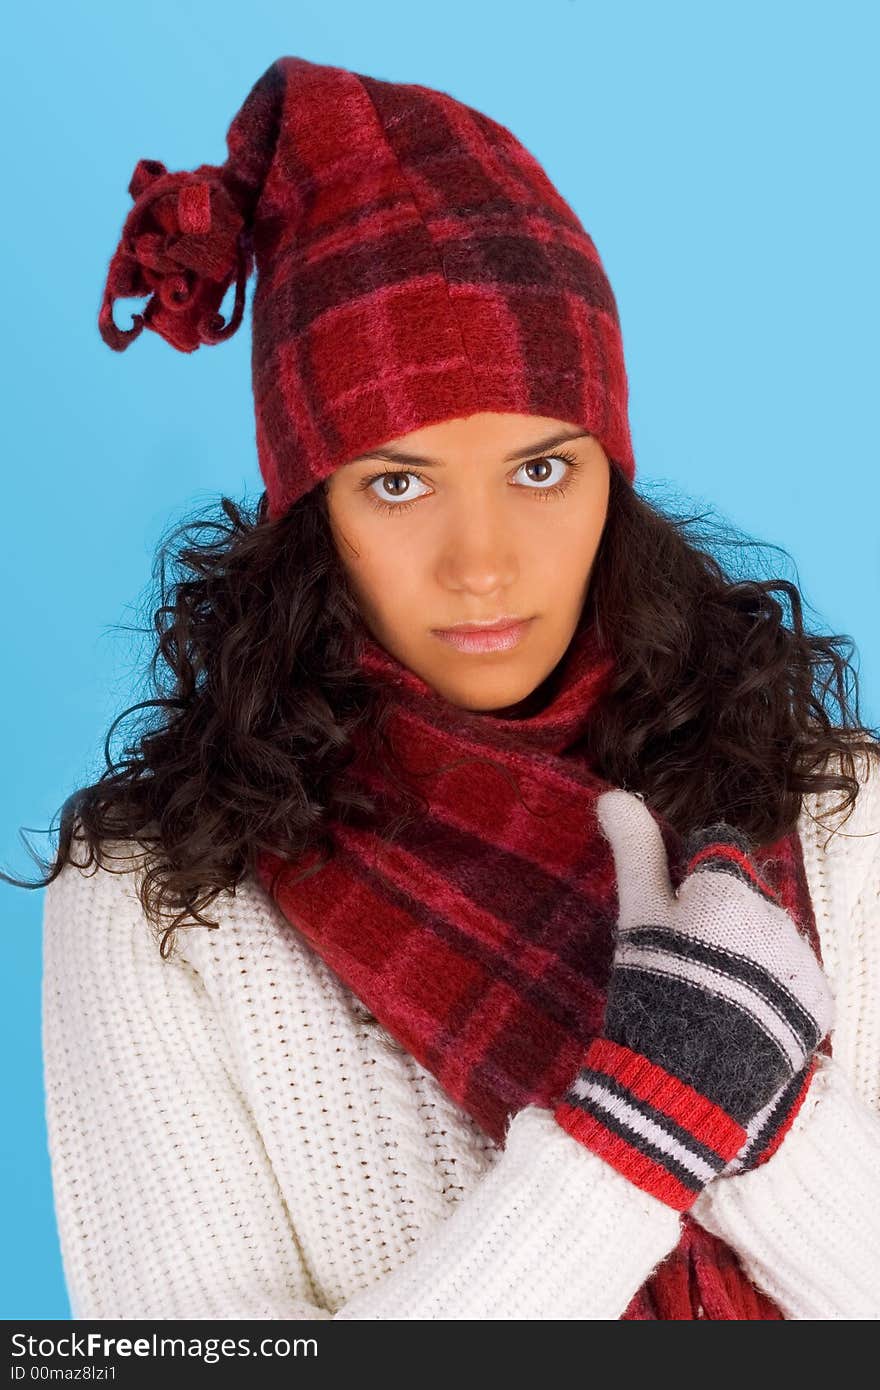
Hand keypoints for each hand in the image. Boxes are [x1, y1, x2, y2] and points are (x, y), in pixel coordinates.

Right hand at [553, 788, 834, 1210]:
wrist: (685, 1085)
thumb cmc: (653, 990)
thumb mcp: (637, 917)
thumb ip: (635, 850)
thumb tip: (613, 793)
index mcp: (730, 886)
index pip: (715, 860)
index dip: (688, 889)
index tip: (671, 928)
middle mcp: (777, 913)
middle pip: (746, 900)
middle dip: (721, 923)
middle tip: (687, 969)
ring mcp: (802, 960)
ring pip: (771, 940)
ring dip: (749, 957)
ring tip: (712, 1001)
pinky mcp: (819, 1003)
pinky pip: (793, 982)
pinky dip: (772, 995)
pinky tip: (742, 1021)